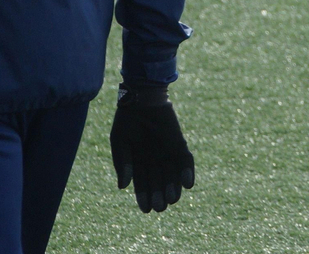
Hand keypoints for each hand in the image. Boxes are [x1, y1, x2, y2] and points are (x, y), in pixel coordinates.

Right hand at [110, 84, 194, 211]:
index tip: (146, 210)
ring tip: (173, 200)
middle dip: (160, 195)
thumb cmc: (127, 120)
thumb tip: (123, 187)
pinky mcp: (179, 144)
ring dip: (174, 188)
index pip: (143, 184)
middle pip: (159, 182)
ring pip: (173, 175)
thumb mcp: (119, 143)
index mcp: (138, 162)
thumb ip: (122, 164)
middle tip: (160, 208)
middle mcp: (155, 160)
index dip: (144, 197)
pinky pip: (185, 160)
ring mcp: (168, 152)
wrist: (141, 99)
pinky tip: (188, 184)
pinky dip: (188, 172)